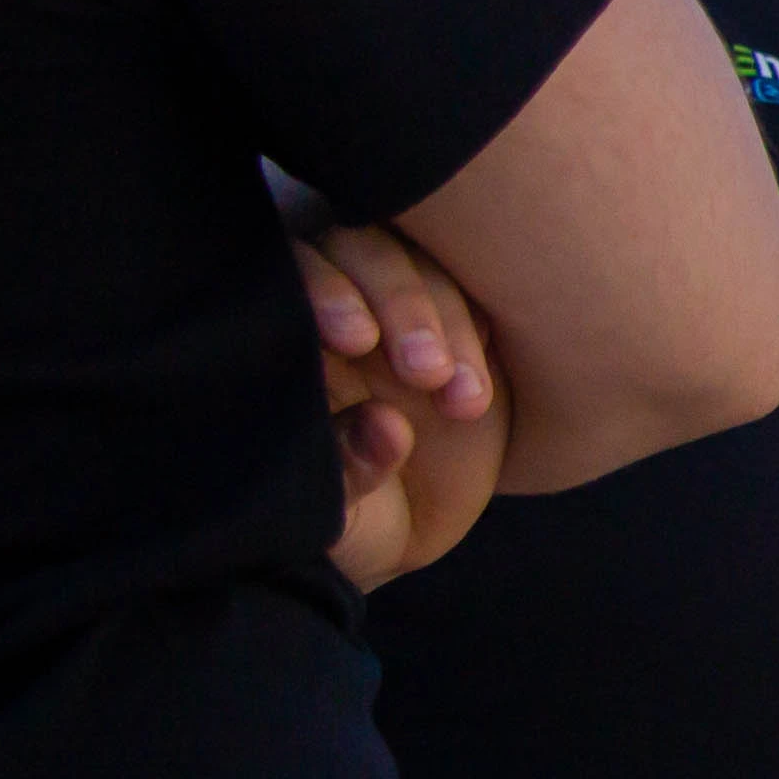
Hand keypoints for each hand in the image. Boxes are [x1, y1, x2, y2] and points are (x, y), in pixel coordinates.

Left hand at [308, 228, 509, 588]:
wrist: (405, 528)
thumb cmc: (344, 520)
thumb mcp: (333, 517)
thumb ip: (347, 472)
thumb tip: (390, 426)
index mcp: (291, 333)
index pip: (296, 269)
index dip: (327, 289)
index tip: (357, 340)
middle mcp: (347, 301)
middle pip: (367, 250)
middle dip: (402, 302)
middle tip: (424, 372)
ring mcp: (409, 311)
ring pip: (430, 269)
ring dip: (450, 326)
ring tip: (462, 401)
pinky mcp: (467, 327)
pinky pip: (487, 299)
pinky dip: (486, 341)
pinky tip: (475, 397)